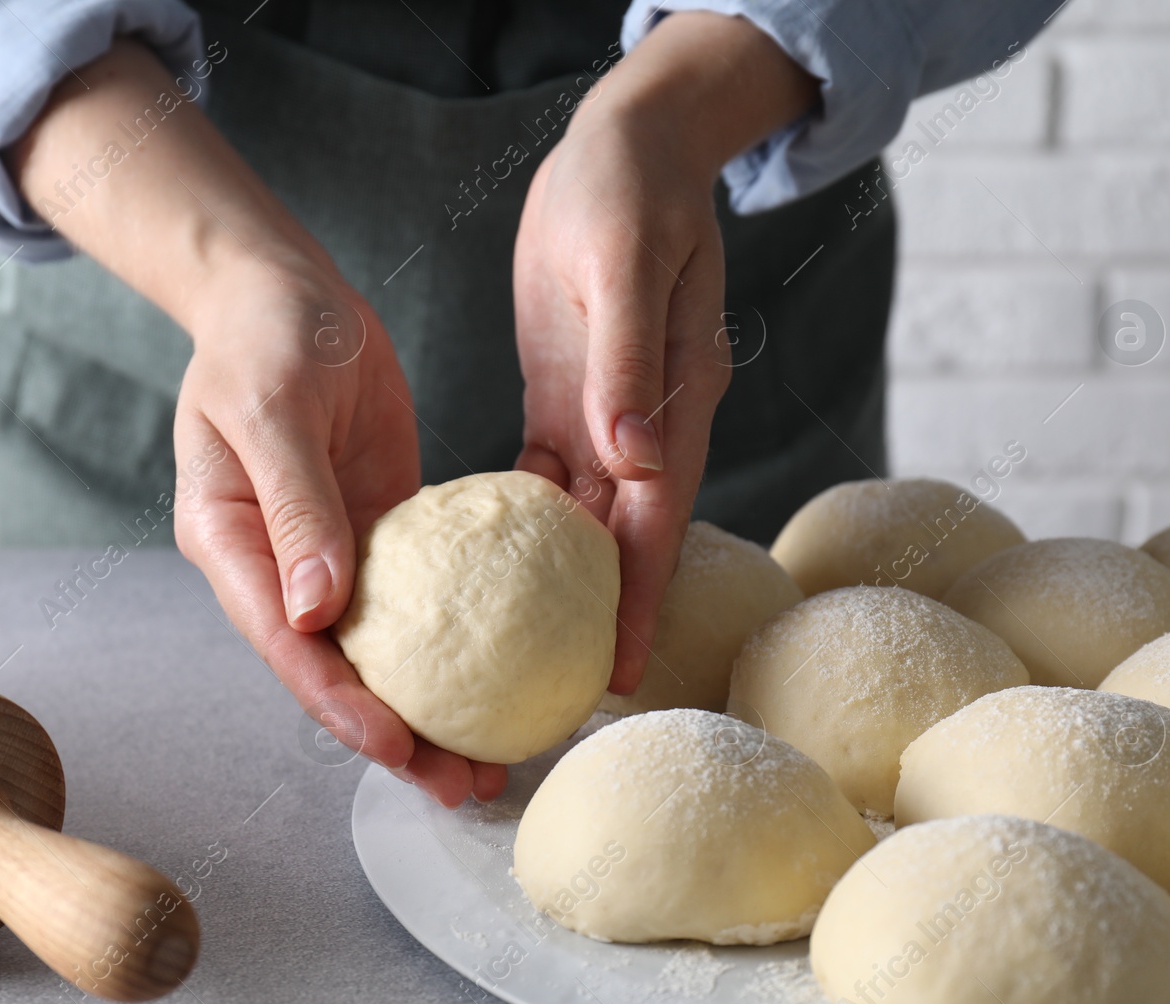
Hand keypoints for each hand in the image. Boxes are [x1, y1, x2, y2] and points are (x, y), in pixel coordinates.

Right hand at [8, 40, 506, 806]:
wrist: (285, 289)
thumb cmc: (266, 333)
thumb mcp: (274, 408)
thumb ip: (294, 505)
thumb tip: (317, 610)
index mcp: (231, 544)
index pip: (288, 646)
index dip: (343, 705)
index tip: (401, 747)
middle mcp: (276, 566)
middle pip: (335, 672)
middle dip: (396, 738)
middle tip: (467, 787)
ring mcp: (326, 554)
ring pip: (380, 651)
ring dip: (430, 706)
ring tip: (493, 761)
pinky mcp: (376, 532)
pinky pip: (418, 600)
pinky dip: (452, 644)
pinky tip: (502, 673)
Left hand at [513, 14, 818, 691]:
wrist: (626, 145)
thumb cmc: (628, 195)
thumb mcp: (622, 267)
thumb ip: (628, 365)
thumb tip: (636, 462)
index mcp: (672, 401)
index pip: (655, 520)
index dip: (637, 598)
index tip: (613, 672)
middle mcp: (646, 423)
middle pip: (623, 540)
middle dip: (599, 616)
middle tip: (560, 692)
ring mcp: (608, 415)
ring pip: (585, 521)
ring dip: (564, 586)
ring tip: (529, 654)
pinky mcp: (568, 398)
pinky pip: (549, 478)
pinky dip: (530, 526)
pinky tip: (497, 567)